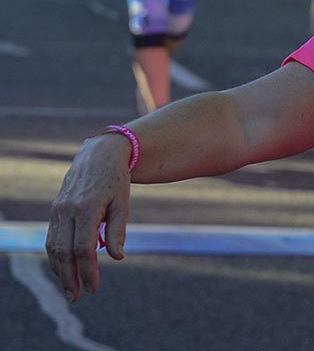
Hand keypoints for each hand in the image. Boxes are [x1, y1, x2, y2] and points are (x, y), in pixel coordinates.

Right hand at [46, 135, 131, 300]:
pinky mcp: (55, 210)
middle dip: (69, 277)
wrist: (98, 155)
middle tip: (77, 297)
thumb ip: (118, 230)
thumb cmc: (116, 180)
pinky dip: (56, 256)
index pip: (84, 248)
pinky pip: (52, 238)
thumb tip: (117, 258)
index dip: (88, 270)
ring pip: (53, 247)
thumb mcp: (123, 203)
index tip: (94, 287)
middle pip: (64, 251)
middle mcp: (68, 210)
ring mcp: (58, 210)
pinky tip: (64, 269)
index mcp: (87, 208)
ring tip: (69, 289)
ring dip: (59, 270)